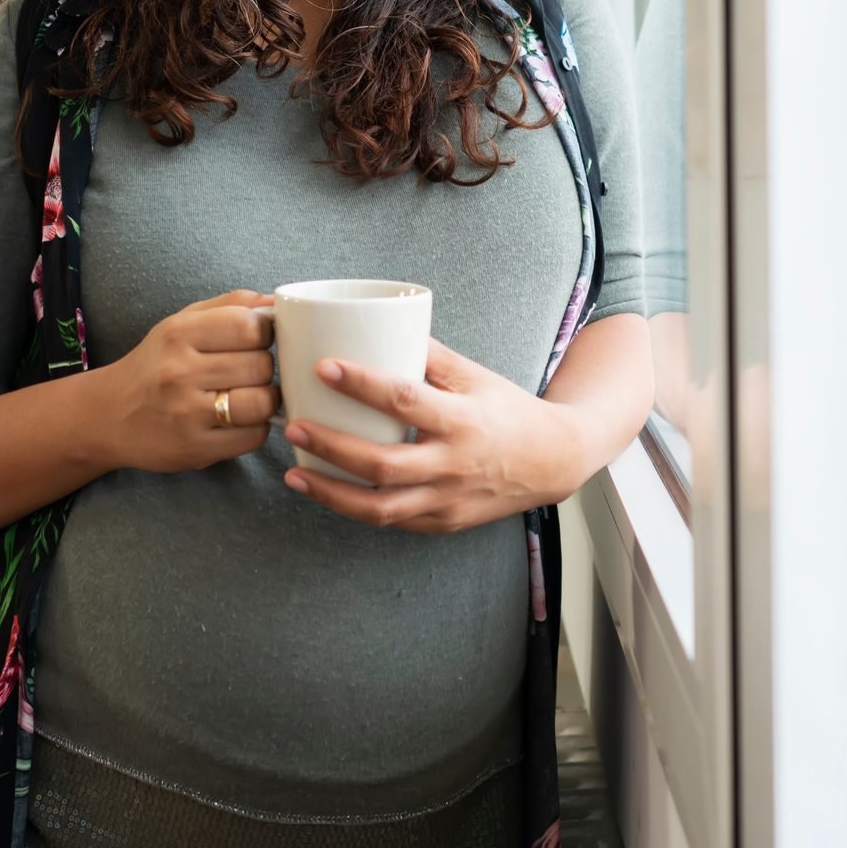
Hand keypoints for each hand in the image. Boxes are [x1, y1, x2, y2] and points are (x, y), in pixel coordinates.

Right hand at [97, 290, 278, 473]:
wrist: (109, 416)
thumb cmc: (156, 364)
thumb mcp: (183, 322)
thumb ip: (232, 306)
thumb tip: (275, 303)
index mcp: (180, 333)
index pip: (250, 326)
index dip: (265, 333)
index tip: (257, 341)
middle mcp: (180, 372)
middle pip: (261, 365)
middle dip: (264, 368)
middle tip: (249, 373)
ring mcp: (187, 414)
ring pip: (262, 403)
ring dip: (265, 400)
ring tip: (249, 396)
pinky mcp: (196, 449)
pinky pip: (253, 437)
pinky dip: (255, 428)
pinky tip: (238, 421)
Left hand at [280, 337, 580, 533]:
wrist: (553, 461)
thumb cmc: (508, 410)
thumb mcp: (475, 376)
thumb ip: (429, 356)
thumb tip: (378, 325)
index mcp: (464, 420)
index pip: (406, 401)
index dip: (363, 384)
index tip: (324, 367)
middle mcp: (455, 464)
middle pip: (384, 465)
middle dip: (332, 447)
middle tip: (293, 424)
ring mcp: (448, 500)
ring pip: (381, 508)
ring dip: (331, 492)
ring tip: (294, 473)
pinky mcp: (443, 522)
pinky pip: (392, 521)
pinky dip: (355, 509)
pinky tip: (326, 492)